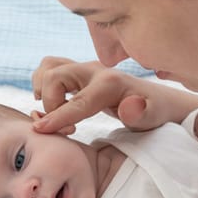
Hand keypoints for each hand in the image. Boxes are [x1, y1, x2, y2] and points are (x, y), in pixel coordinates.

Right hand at [31, 56, 184, 133]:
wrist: (157, 100)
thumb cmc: (155, 112)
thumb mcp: (154, 117)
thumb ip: (141, 113)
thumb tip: (128, 108)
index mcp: (110, 83)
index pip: (77, 101)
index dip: (56, 116)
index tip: (40, 131)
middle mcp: (95, 70)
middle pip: (54, 75)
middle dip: (50, 105)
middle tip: (66, 129)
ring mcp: (86, 69)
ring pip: (49, 66)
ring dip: (43, 90)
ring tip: (55, 112)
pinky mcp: (79, 73)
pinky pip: (50, 69)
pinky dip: (44, 85)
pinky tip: (55, 104)